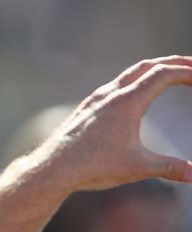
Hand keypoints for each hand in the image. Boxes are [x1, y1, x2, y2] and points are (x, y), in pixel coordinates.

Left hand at [37, 55, 191, 190]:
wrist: (53, 168)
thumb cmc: (93, 166)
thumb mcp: (138, 167)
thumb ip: (171, 168)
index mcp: (127, 101)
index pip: (163, 74)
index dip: (188, 71)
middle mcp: (110, 94)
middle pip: (147, 67)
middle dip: (174, 63)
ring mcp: (95, 100)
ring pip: (128, 75)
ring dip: (151, 71)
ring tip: (169, 76)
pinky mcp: (86, 109)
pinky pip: (113, 87)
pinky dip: (132, 83)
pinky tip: (135, 96)